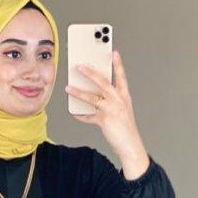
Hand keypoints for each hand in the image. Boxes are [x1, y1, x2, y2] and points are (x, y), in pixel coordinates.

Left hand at [65, 50, 149, 177]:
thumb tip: (92, 95)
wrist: (130, 144)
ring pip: (92, 98)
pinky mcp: (104, 121)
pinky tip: (73, 112)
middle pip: (103, 83)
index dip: (117, 64)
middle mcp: (118, 101)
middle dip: (91, 73)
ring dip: (79, 92)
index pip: (121, 77)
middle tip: (80, 66)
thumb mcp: (120, 110)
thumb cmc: (124, 127)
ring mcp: (111, 110)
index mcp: (124, 96)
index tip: (113, 52)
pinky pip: (88, 117)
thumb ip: (108, 101)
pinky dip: (80, 115)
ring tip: (68, 87)